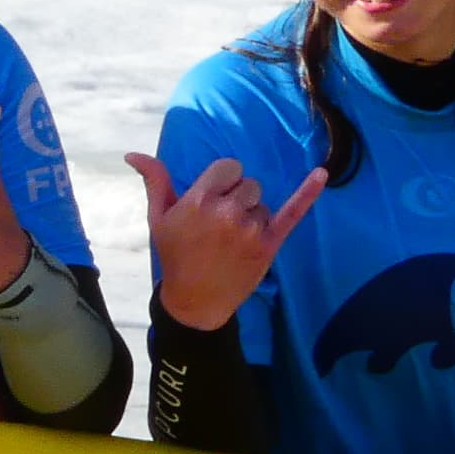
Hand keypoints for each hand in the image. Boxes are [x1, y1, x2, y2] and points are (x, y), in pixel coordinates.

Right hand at [127, 151, 325, 331]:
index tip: (213, 199)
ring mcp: (251, 229)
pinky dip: (308, 192)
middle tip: (221, 225)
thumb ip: (154, 181)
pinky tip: (322, 173)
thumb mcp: (158, 217)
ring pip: (262, 204)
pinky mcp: (270, 244)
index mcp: (200, 200)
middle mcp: (228, 211)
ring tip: (233, 239)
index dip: (222, 181)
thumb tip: (133, 153)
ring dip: (252, 215)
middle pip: (248, 184)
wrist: (195, 300)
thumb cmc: (174, 255)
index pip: (228, 167)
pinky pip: (293, 212)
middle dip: (237, 198)